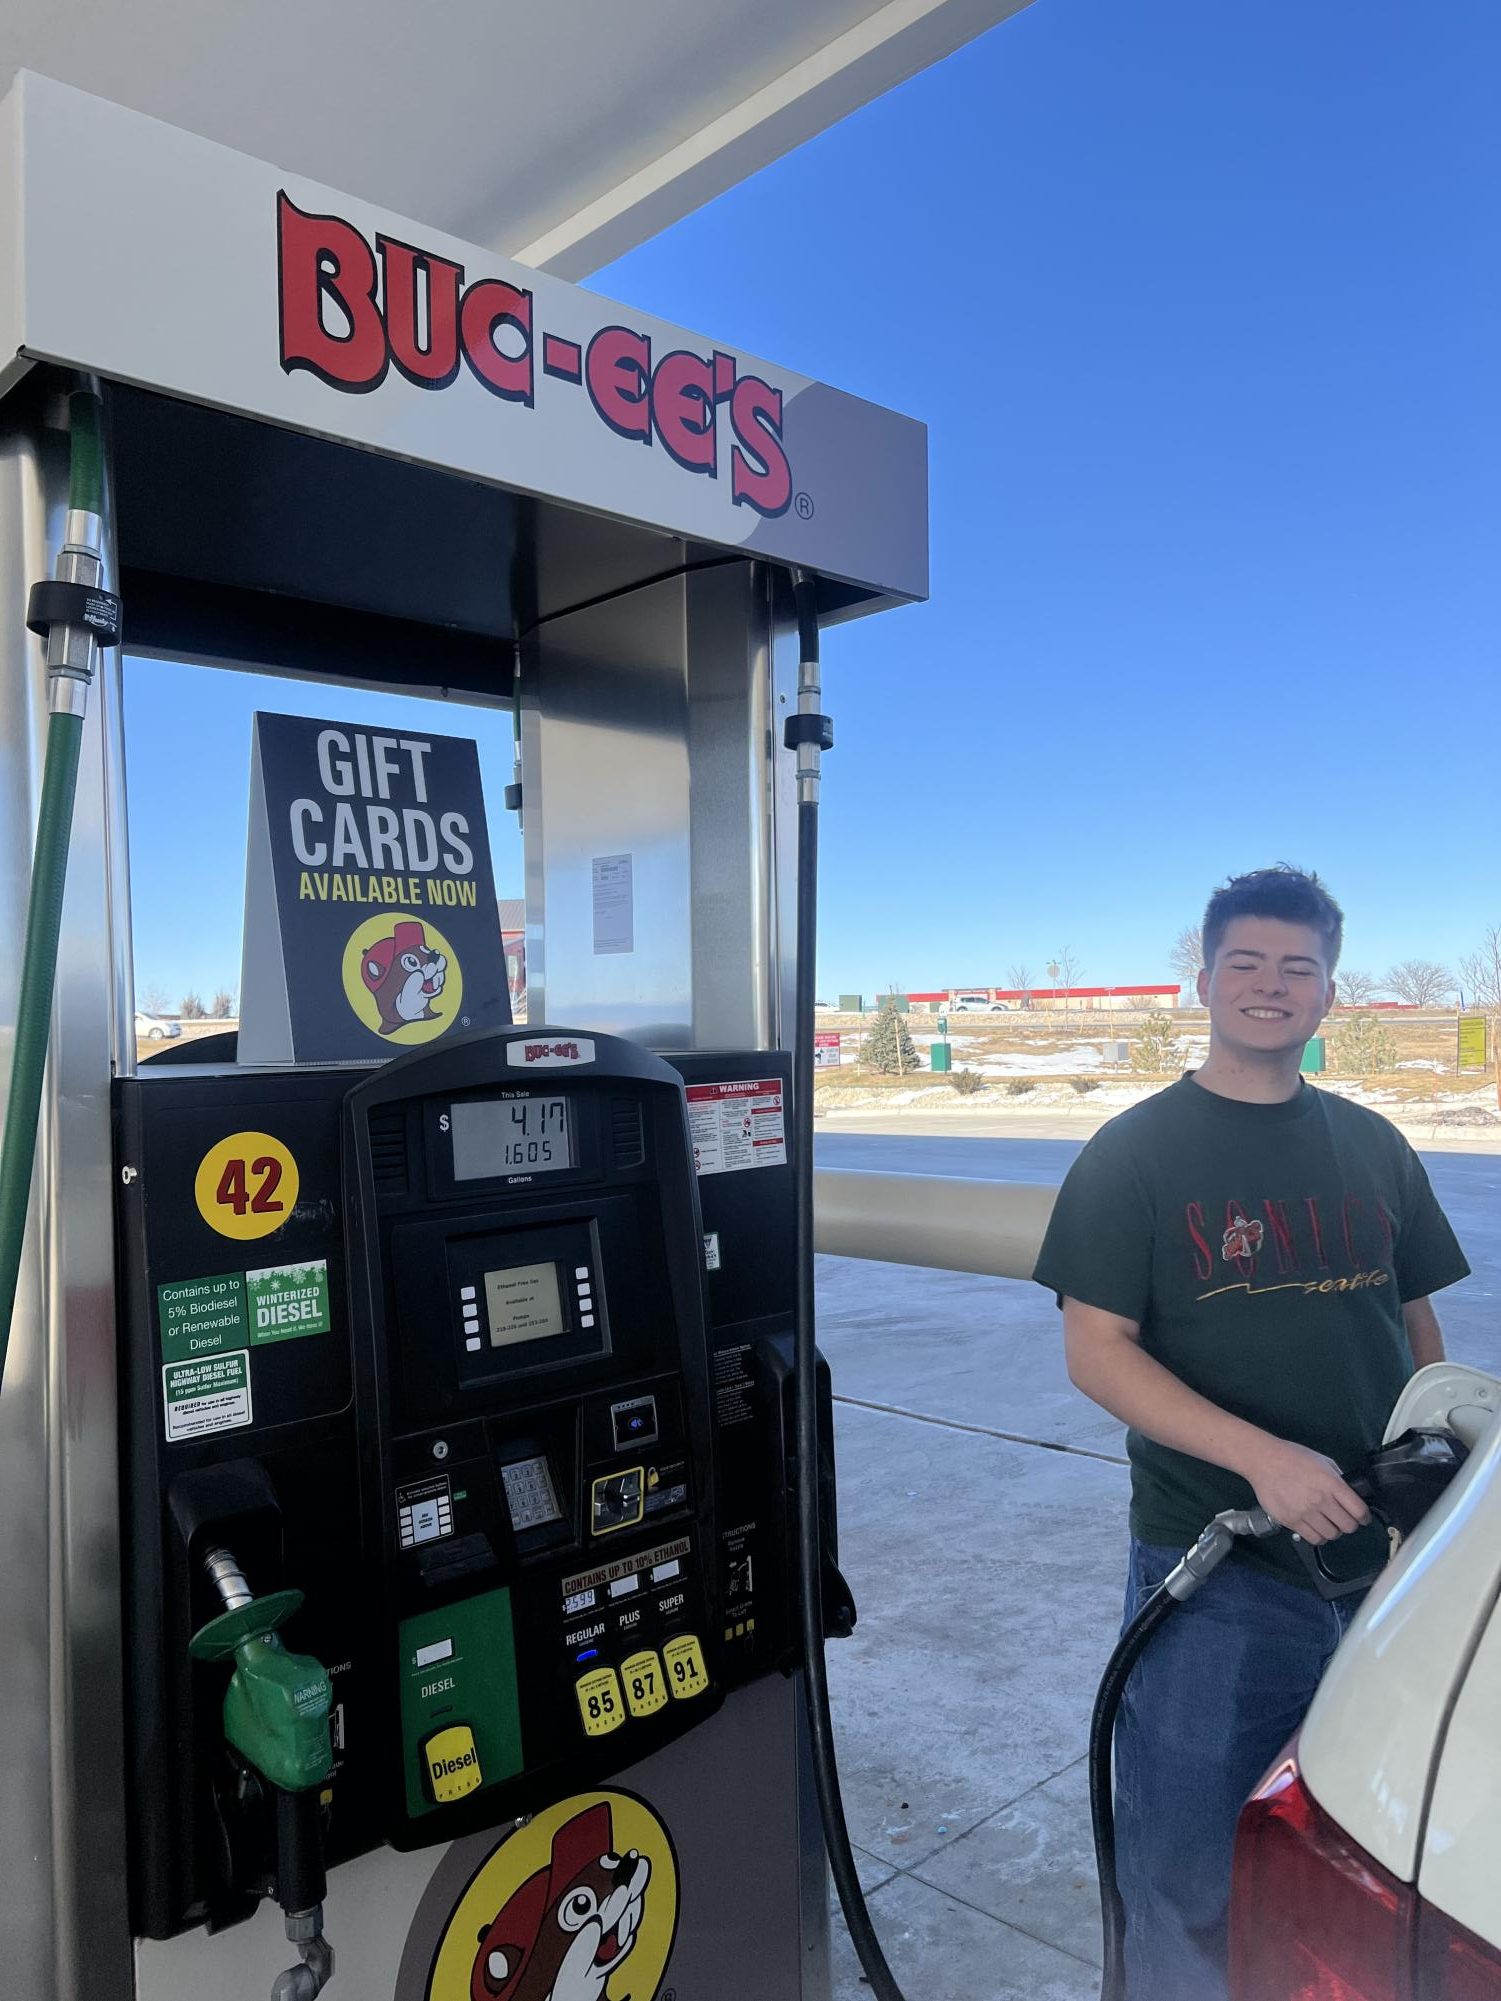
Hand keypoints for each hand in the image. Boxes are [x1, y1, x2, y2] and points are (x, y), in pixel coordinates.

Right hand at [1242, 1437, 1370, 1544]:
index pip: (1359, 1511)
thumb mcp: (1322, 1461)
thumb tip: (1349, 1493)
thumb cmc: (1293, 1457)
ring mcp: (1305, 1512)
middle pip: (1348, 1526)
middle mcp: (1320, 1500)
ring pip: (1331, 1535)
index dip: (1365, 1517)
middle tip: (1344, 1519)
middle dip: (1349, 1524)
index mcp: (1331, 1484)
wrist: (1264, 1461)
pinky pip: (1313, 1539)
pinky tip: (1315, 1527)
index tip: (1363, 1517)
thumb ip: (1338, 1478)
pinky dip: (1318, 1536)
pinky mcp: (1291, 1521)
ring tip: (1327, 1523)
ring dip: (1333, 1531)